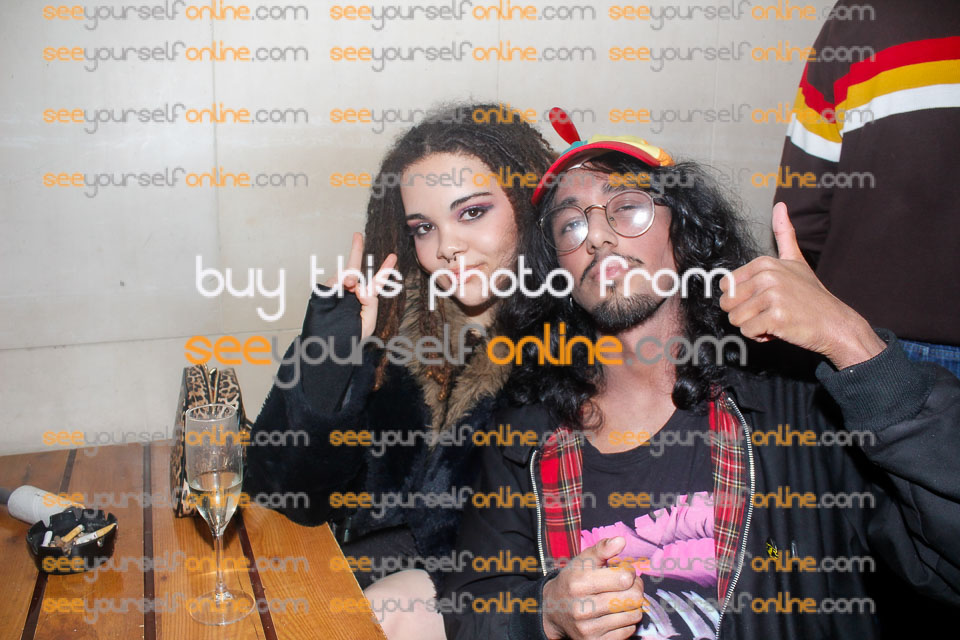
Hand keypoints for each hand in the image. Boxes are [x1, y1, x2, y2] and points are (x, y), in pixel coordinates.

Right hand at [324, 232, 397, 339]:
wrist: (328, 345)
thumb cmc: (350, 336)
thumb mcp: (369, 322)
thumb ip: (371, 303)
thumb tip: (360, 287)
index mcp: (364, 299)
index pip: (376, 282)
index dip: (385, 269)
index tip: (392, 256)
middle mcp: (350, 292)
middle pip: (355, 268)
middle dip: (356, 250)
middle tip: (358, 235)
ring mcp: (337, 291)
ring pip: (346, 275)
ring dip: (351, 277)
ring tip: (352, 287)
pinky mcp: (324, 293)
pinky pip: (333, 281)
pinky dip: (341, 281)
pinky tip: (346, 286)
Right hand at [542, 537, 644, 639]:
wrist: (552, 611)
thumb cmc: (572, 581)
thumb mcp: (581, 561)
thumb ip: (602, 549)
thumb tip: (621, 540)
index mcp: (579, 583)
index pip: (624, 578)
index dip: (630, 572)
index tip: (624, 572)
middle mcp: (582, 608)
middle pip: (633, 598)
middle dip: (636, 588)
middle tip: (629, 585)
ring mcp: (589, 628)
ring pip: (633, 615)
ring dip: (633, 605)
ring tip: (623, 599)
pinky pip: (628, 631)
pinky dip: (627, 622)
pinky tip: (617, 614)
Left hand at [719, 203, 884, 368]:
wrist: (835, 323)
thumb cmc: (812, 296)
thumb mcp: (796, 260)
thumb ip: (784, 234)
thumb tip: (780, 205)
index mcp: (764, 262)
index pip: (726, 287)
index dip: (742, 299)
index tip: (765, 299)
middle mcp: (766, 275)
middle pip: (727, 304)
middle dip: (745, 313)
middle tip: (769, 311)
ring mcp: (771, 295)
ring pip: (736, 319)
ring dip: (753, 326)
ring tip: (775, 319)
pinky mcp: (775, 316)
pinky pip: (748, 332)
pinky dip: (761, 336)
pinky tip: (780, 329)